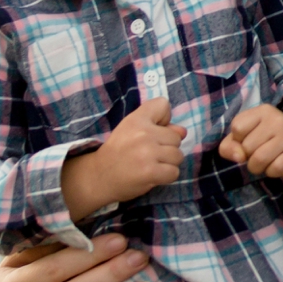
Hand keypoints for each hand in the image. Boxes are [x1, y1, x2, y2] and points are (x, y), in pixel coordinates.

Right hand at [61, 96, 183, 218]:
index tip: (152, 130)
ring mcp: (147, 153)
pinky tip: (153, 175)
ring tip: (152, 164)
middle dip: (167, 147)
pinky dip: (167, 176)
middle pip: (176, 137)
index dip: (163, 119)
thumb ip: (159, 127)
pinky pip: (174, 172)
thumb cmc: (119, 152)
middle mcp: (143, 134)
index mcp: (136, 119)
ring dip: (168, 163)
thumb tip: (183, 132)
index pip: (163, 104)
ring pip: (178, 156)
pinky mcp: (150, 172)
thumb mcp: (133, 131)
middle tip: (149, 154)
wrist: (99, 177)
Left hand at [220, 102, 282, 178]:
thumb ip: (229, 146)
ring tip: (267, 161)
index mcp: (263, 111)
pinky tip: (278, 165)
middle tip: (260, 153)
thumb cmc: (266, 141)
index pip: (238, 127)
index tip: (249, 139)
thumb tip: (238, 157)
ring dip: (258, 167)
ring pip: (259, 159)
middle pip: (247, 147)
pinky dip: (272, 172)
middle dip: (249, 157)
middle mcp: (278, 119)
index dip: (238, 140)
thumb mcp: (244, 137)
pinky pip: (275, 169)